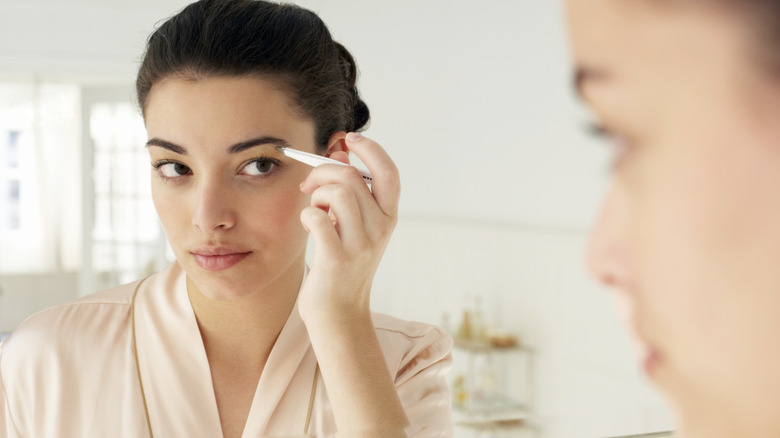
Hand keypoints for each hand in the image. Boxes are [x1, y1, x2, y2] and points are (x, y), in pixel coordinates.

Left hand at [297, 132, 400, 323]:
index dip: (372, 149)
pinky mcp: (337, 259)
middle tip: (309, 186)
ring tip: (313, 210)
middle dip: (323, 172)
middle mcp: (380, 229)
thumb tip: (340, 151)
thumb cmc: (342, 265)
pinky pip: (316, 217)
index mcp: (388, 218)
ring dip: (316, 194)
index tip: (349, 139)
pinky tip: (308, 225)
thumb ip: (350, 191)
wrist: (338, 314)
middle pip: (352, 177)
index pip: (389, 173)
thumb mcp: (355, 226)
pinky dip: (307, 214)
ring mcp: (360, 245)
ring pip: (337, 192)